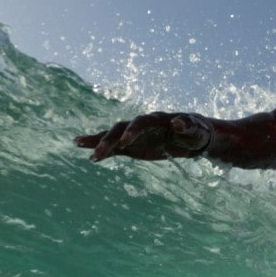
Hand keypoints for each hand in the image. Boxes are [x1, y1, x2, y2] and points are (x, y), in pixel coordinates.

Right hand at [73, 111, 211, 161]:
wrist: (193, 136)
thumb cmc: (197, 132)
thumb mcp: (197, 130)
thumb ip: (188, 125)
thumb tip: (178, 120)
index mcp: (157, 119)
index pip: (141, 122)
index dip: (133, 130)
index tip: (126, 141)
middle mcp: (142, 125)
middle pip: (122, 128)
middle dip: (110, 138)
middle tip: (99, 151)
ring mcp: (135, 135)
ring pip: (113, 135)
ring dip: (97, 140)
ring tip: (78, 144)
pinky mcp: (132, 146)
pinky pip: (114, 148)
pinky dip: (102, 151)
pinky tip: (91, 157)